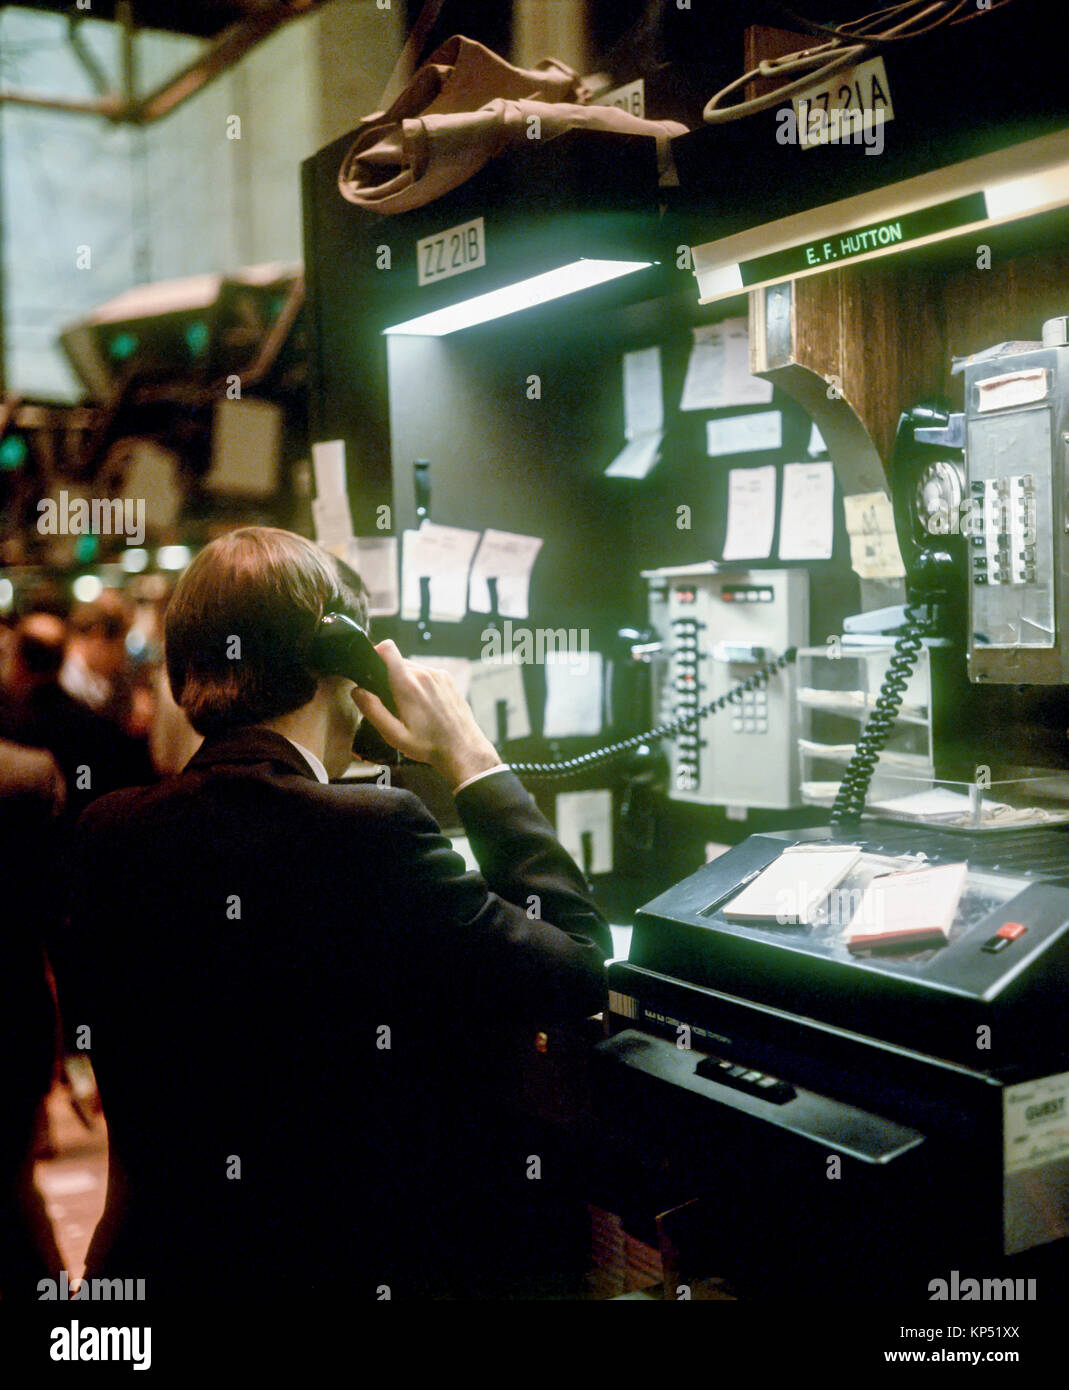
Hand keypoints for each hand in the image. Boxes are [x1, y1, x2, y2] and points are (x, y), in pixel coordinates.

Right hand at [351, 640, 500, 788]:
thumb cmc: (428, 745)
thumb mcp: (395, 735)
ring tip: (409, 706)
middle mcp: (424, 674)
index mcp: (408, 684)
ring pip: (411, 667)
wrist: (462, 749)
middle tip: (391, 701)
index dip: (375, 653)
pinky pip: (425, 673)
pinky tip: (423, 705)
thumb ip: (373, 711)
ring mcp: (438, 674)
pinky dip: (419, 684)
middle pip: (397, 661)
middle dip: (388, 676)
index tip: (371, 668)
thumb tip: (357, 691)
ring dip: (404, 680)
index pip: (387, 649)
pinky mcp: (447, 678)